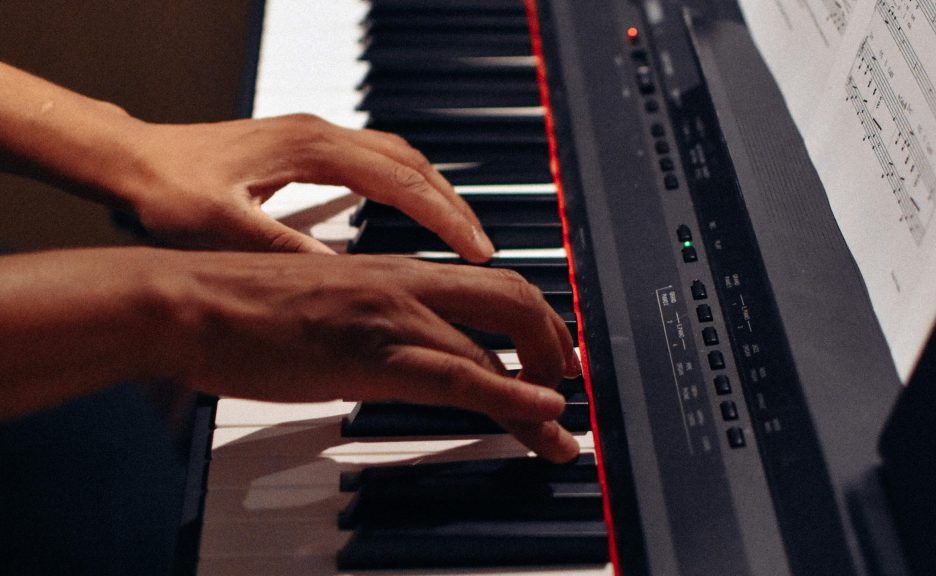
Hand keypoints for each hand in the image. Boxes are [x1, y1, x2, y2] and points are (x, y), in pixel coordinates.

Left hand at [117, 114, 494, 259]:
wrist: (130, 161)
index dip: (445, 218)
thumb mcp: (228, 230)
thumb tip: (349, 278)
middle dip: (453, 204)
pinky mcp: (305, 149)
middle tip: (484, 247)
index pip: (401, 181)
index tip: (479, 249)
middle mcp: (322, 135)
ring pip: (398, 158)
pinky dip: (406, 187)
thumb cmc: (168, 190)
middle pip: (413, 163)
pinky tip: (410, 212)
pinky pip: (376, 161)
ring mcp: (314, 138)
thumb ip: (288, 251)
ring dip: (434, 193)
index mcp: (312, 149)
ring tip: (460, 232)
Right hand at [175, 253, 579, 460]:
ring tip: (559, 432)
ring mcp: (392, 318)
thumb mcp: (326, 307)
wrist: (187, 302)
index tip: (550, 356)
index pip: (489, 286)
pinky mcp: (371, 356)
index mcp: (395, 271)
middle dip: (556, 344)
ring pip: (496, 345)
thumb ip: (371, 322)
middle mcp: (406, 284)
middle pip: (514, 300)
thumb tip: (398, 351)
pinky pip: (460, 376)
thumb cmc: (242, 307)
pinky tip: (538, 415)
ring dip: (541, 391)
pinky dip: (510, 397)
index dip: (534, 321)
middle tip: (569, 386)